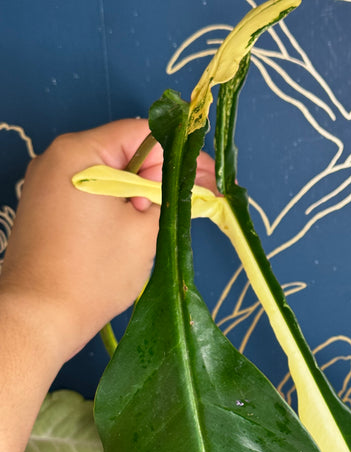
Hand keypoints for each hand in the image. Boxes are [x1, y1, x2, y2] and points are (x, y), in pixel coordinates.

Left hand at [0, 119, 214, 361]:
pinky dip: (118, 205)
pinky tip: (137, 228)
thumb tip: (187, 182)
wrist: (40, 317)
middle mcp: (57, 158)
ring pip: (110, 175)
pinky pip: (91, 194)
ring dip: (141, 193)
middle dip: (161, 176)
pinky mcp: (46, 207)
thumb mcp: (145, 231)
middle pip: (125, 152)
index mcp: (80, 152)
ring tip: (165, 221)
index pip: (143, 134)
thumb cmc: (93, 274)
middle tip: (195, 202)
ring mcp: (47, 183)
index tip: (208, 178)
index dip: (181, 154)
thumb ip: (169, 196)